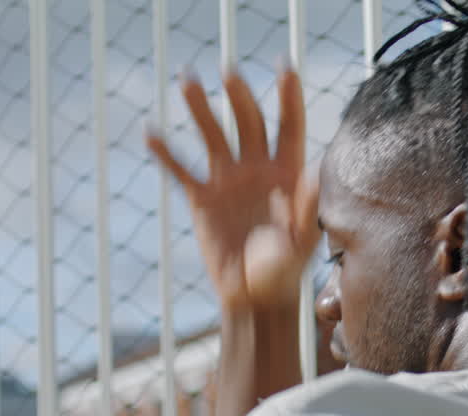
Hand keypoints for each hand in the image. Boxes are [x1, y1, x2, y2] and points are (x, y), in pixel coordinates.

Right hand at [147, 68, 318, 310]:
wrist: (255, 295)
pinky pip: (181, 170)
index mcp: (288, 172)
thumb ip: (309, 208)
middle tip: (229, 74)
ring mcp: (228, 179)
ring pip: (213, 135)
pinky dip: (166, 153)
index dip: (289, 98)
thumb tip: (315, 175)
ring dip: (201, 109)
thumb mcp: (303, 241)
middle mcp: (257, 168)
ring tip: (187, 81)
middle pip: (248, 122)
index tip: (285, 68)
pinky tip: (151, 132)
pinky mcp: (202, 198)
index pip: (289, 127)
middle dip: (240, 97)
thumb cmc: (287, 270)